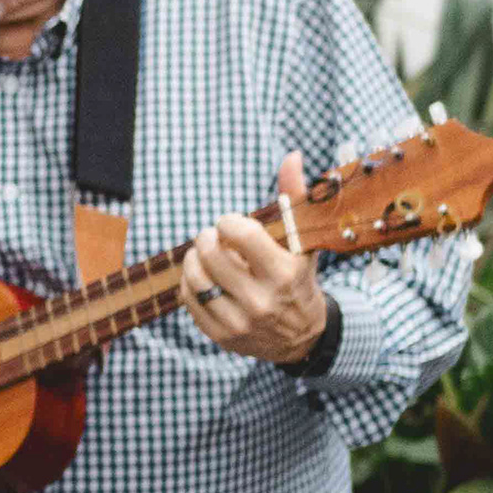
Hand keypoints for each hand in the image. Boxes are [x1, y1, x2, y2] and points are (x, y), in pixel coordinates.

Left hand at [180, 155, 329, 364]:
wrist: (301, 336)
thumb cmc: (298, 277)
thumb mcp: (303, 240)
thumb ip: (295, 196)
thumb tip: (291, 156)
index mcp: (284, 273)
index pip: (240, 234)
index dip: (228, 221)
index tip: (230, 223)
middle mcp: (262, 300)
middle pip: (211, 254)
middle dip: (207, 236)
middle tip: (213, 236)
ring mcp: (240, 322)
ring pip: (195, 278)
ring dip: (193, 258)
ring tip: (204, 253)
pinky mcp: (221, 336)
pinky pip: (189, 299)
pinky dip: (190, 282)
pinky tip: (202, 276)